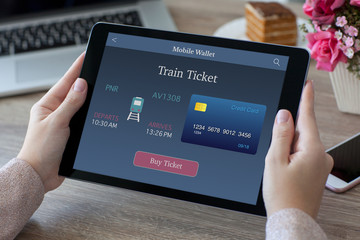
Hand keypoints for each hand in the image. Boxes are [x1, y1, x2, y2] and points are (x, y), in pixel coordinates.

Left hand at [18, 53, 87, 191]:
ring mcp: (65, 122)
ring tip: (100, 84)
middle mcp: (57, 112)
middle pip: (75, 92)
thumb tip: (81, 85)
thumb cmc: (40, 150)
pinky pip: (84, 118)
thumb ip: (70, 104)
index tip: (86, 57)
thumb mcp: (56, 123)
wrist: (41, 175)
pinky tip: (97, 109)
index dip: (76, 69)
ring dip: (90, 98)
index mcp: (47, 105)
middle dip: (86, 80)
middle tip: (97, 67)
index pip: (65, 83)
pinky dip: (90, 113)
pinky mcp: (72, 133)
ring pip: (81, 105)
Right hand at [263, 80, 332, 218]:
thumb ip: (281, 135)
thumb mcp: (275, 160)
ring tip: (276, 163)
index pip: (307, 117)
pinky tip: (282, 166)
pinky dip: (291, 155)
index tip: (308, 83)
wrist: (292, 220)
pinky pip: (303, 155)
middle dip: (287, 130)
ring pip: (300, 144)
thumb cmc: (283, 195)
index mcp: (312, 150)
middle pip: (302, 131)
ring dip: (287, 146)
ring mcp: (319, 165)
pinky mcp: (315, 172)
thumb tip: (284, 115)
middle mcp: (320, 155)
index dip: (306, 98)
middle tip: (274, 146)